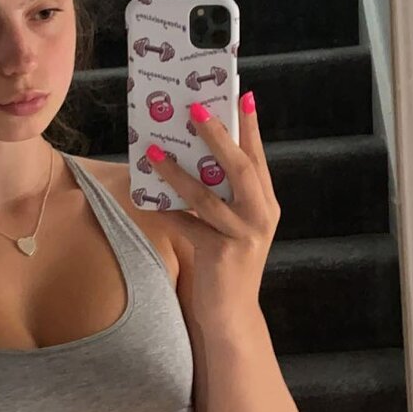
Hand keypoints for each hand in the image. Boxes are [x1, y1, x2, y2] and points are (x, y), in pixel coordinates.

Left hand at [145, 92, 280, 315]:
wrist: (231, 315)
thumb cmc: (226, 265)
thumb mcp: (232, 227)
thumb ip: (222, 198)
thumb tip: (191, 161)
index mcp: (266, 205)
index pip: (258, 158)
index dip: (251, 127)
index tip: (244, 96)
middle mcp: (261, 216)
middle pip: (239, 168)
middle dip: (217, 135)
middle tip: (197, 109)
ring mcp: (244, 236)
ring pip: (207, 196)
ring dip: (177, 172)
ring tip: (154, 152)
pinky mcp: (222, 254)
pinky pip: (188, 226)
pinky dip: (166, 212)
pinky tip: (146, 200)